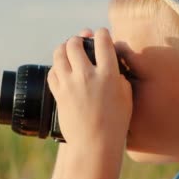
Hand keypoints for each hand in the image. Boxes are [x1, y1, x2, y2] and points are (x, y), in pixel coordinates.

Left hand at [47, 28, 132, 150]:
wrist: (94, 145)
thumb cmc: (115, 123)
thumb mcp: (126, 96)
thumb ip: (120, 76)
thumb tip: (113, 66)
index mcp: (108, 74)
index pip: (103, 40)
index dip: (102, 33)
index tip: (102, 35)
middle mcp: (87, 75)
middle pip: (75, 43)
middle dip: (79, 39)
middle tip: (81, 42)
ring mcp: (70, 84)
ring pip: (59, 53)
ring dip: (64, 48)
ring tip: (68, 51)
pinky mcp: (58, 93)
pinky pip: (52, 71)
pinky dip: (56, 67)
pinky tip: (62, 69)